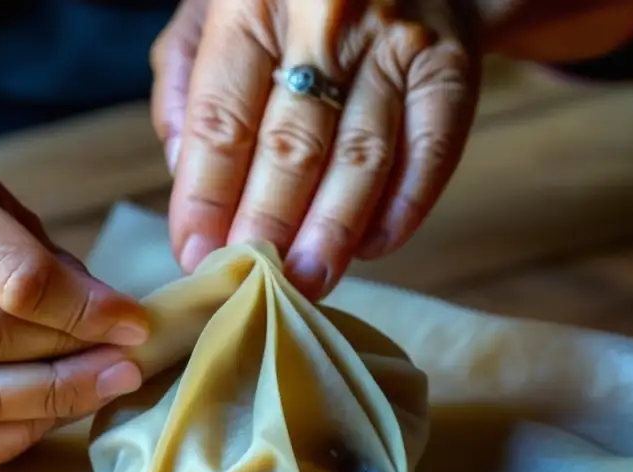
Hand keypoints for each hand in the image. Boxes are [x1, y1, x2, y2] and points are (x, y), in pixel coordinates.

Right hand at [0, 140, 149, 471]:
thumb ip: (43, 259)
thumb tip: (115, 322)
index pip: (10, 275)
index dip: (83, 310)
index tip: (133, 325)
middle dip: (70, 362)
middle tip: (123, 366)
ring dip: (48, 405)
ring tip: (97, 390)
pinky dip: (6, 440)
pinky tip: (43, 418)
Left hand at [151, 0, 479, 298]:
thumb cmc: (292, 0)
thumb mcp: (217, 11)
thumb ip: (187, 83)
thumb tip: (183, 170)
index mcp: (252, 1)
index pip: (222, 119)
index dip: (206, 197)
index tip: (196, 256)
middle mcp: (326, 15)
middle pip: (292, 144)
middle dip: (268, 225)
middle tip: (253, 283)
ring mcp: (395, 39)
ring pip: (362, 155)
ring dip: (333, 231)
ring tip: (308, 283)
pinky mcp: (449, 64)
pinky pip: (431, 147)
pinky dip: (405, 205)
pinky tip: (375, 246)